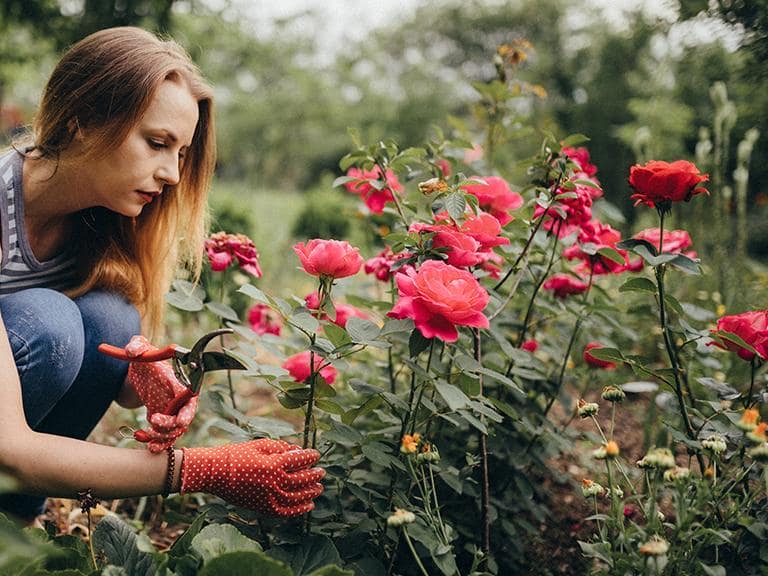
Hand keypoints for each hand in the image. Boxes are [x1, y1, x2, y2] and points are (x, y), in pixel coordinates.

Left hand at [124, 335, 197, 452]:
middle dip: (170, 427)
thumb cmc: (145, 360)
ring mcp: (174, 413)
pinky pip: (166, 437)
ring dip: (161, 438)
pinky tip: (146, 443)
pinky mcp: (165, 422)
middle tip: (153, 421)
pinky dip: (158, 443)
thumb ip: (137, 346)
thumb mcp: (140, 348)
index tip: (177, 420)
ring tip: (143, 435)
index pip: (191, 399)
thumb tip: (133, 351)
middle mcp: (181, 400)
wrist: (140, 375)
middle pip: (184, 420)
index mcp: (180, 383)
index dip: (187, 412)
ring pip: (175, 433)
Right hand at [180, 439, 324, 515]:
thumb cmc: (237, 455)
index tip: (315, 454)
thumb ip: (281, 448)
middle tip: (321, 471)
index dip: (310, 457)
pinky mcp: (263, 508)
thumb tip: (298, 450)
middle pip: (302, 480)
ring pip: (297, 497)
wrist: (215, 473)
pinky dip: (299, 509)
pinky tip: (308, 505)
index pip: (299, 460)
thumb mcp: (260, 445)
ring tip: (318, 488)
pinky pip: (286, 511)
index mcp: (274, 464)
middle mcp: (274, 483)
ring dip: (310, 492)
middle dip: (314, 475)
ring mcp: (269, 498)